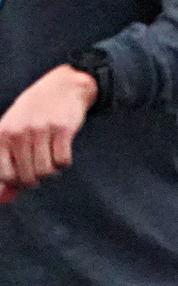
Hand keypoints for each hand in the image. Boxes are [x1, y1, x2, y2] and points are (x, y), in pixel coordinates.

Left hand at [0, 64, 96, 199]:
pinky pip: (63, 161)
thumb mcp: (14, 135)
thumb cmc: (34, 115)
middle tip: (40, 165)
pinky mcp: (62, 129)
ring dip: (51, 169)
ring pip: (46, 171)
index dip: (16, 182)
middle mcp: (18, 131)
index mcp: (2, 133)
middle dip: (36, 178)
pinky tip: (62, 149)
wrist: (63, 87)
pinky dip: (64, 161)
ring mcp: (40, 129)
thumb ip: (8, 166)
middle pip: (27, 177)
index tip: (24, 174)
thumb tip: (4, 199)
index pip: (5, 175)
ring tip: (50, 156)